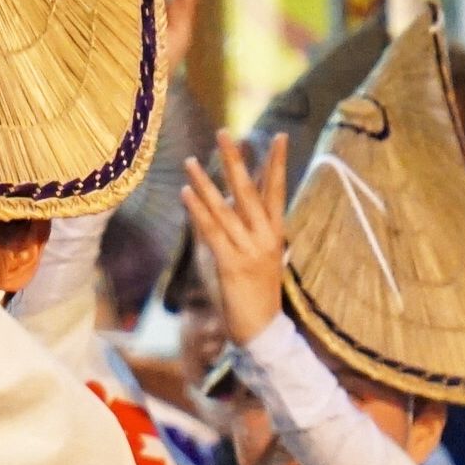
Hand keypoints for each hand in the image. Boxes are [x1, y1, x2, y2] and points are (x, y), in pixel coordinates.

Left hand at [178, 133, 292, 346]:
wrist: (262, 331)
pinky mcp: (231, 265)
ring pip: (225, 209)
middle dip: (235, 161)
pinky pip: (212, 232)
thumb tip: (224, 200)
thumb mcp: (258, 256)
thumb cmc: (257, 293)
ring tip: (189, 161)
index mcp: (276, 234)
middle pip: (249, 191)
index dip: (277, 163)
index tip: (278, 135)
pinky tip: (186, 194)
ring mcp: (249, 251)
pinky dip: (198, 211)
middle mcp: (265, 238)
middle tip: (224, 133)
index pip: (277, 191)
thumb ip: (245, 228)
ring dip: (205, 183)